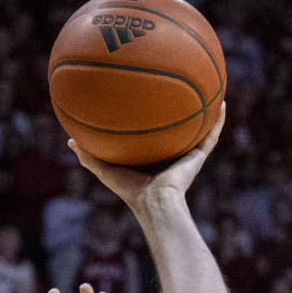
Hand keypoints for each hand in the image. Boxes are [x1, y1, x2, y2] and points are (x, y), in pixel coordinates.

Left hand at [68, 103, 225, 209]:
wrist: (154, 202)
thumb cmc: (130, 190)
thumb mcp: (105, 169)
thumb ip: (89, 156)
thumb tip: (69, 140)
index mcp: (152, 159)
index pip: (153, 138)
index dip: (152, 122)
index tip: (149, 102)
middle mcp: (171, 156)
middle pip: (176, 131)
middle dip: (178, 114)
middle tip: (178, 90)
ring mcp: (186, 156)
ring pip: (198, 130)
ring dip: (203, 113)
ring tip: (209, 89)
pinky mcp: (198, 157)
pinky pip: (211, 135)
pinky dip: (218, 120)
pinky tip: (222, 102)